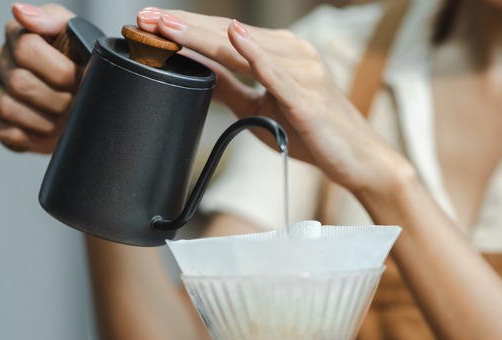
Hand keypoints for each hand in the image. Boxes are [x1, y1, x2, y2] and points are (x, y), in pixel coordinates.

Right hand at [0, 3, 78, 153]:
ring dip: (44, 119)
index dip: (59, 70)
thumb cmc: (82, 69)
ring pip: (8, 106)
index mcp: (18, 35)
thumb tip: (19, 11)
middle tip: (74, 103)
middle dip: (57, 99)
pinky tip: (41, 131)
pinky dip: (23, 135)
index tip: (79, 78)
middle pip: (19, 82)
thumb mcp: (78, 38)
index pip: (26, 48)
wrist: (87, 108)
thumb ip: (54, 19)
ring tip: (61, 118)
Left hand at [136, 8, 405, 193]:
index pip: (223, 35)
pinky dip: (255, 53)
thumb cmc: (314, 134)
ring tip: (167, 27)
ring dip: (203, 35)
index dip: (185, 28)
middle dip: (183, 26)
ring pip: (244, 47)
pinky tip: (233, 37)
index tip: (148, 23)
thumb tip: (197, 73)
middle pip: (227, 33)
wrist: (358, 160)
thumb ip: (232, 88)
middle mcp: (292, 53)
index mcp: (279, 54)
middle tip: (144, 18)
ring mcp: (302, 70)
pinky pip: (277, 72)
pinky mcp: (308, 96)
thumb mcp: (261, 109)